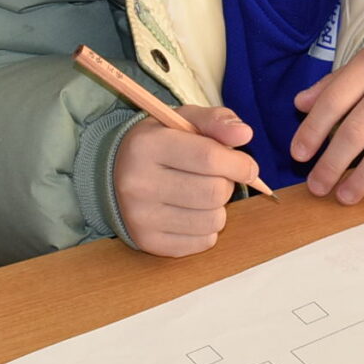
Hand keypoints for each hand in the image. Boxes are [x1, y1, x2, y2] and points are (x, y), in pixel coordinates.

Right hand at [114, 105, 263, 258]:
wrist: (115, 175)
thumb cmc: (159, 144)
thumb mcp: (182, 121)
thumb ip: (215, 121)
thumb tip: (244, 133)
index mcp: (146, 146)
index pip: (209, 158)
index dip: (239, 164)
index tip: (248, 167)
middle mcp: (138, 184)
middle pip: (214, 192)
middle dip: (227, 184)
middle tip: (217, 177)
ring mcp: (140, 217)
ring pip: (213, 220)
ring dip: (219, 208)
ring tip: (202, 194)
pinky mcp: (148, 242)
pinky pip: (203, 242)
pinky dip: (207, 228)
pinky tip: (191, 212)